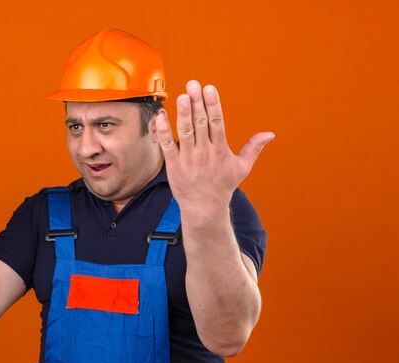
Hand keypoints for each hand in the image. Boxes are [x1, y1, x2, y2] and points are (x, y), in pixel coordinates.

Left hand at [155, 80, 273, 210]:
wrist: (205, 209)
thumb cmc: (223, 186)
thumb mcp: (242, 167)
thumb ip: (254, 148)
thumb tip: (270, 134)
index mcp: (220, 150)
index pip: (217, 122)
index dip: (213, 104)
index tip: (209, 88)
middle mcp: (205, 152)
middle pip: (201, 123)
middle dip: (197, 102)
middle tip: (193, 84)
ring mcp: (189, 159)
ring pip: (185, 132)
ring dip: (183, 114)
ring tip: (182, 97)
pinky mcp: (174, 165)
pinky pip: (167, 146)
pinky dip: (163, 131)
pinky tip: (161, 116)